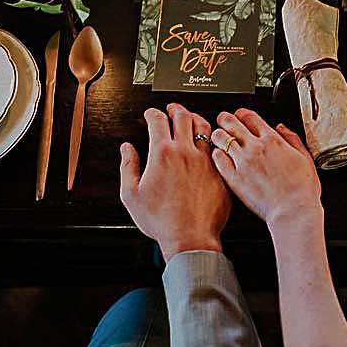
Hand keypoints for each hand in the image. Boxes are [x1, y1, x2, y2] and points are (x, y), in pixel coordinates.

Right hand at [120, 104, 229, 260]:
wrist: (190, 237)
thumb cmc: (162, 221)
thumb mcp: (131, 195)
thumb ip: (127, 167)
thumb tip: (126, 149)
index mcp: (162, 154)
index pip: (158, 120)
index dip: (152, 113)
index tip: (150, 114)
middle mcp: (185, 152)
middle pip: (183, 116)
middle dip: (174, 108)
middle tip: (171, 109)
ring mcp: (205, 160)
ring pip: (204, 126)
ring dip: (195, 118)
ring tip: (190, 119)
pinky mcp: (219, 171)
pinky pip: (217, 146)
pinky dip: (211, 138)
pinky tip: (208, 142)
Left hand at [210, 108, 321, 231]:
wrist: (293, 210)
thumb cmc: (302, 190)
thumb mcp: (304, 158)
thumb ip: (292, 139)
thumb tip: (282, 128)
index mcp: (273, 140)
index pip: (250, 117)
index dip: (242, 113)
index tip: (239, 115)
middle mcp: (255, 147)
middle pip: (231, 123)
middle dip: (225, 119)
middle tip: (222, 121)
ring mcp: (243, 162)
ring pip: (221, 138)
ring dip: (218, 135)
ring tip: (218, 137)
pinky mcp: (234, 178)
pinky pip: (218, 159)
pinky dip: (216, 154)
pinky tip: (218, 156)